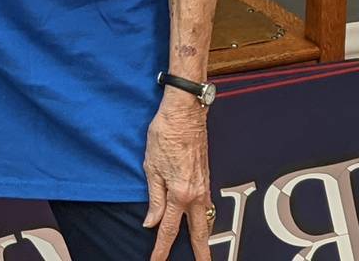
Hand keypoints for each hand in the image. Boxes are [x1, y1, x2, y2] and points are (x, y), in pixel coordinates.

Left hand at [143, 93, 213, 260]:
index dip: (161, 249)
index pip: (169, 229)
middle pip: (200, 232)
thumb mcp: (151, 167)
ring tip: (201, 251)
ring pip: (207, 219)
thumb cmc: (166, 133)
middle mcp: (197, 193)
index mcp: (180, 193)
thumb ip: (154, 198)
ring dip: (205, 237)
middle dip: (201, 253)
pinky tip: (200, 222)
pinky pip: (207, 205)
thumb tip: (151, 221)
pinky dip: (205, 219)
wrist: (185, 112)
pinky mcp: (206, 177)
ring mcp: (204, 186)